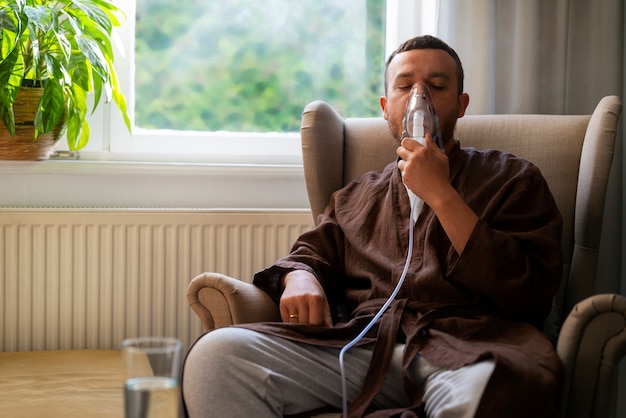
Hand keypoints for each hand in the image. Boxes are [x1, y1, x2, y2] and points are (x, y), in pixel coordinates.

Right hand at [280, 270, 332, 326]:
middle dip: (308, 328)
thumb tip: (329, 330)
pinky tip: (295, 316)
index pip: (315, 322)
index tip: (317, 328)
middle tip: (309, 324)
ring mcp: (291, 301)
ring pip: (294, 324)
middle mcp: (302, 298)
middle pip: (304, 324)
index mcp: (315, 298)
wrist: (299, 278)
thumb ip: (327, 317)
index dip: (317, 328)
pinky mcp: (282, 303)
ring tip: (302, 320)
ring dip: (298, 326)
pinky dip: (290, 322)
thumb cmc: (314, 292)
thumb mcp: (323, 301)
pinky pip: (286, 320)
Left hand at [397, 134, 477, 253]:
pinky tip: (416, 181)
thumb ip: (435, 147)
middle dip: (402, 153)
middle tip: (409, 160)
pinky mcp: (406, 180)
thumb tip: (430, 136)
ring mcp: (409, 170)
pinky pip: (401, 174)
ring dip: (404, 165)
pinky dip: (406, 176)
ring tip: (414, 173)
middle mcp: (415, 158)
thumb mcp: (443, 159)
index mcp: (424, 151)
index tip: (408, 147)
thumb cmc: (445, 177)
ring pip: (399, 162)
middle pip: (399, 149)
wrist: (442, 196)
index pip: (407, 140)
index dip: (406, 143)